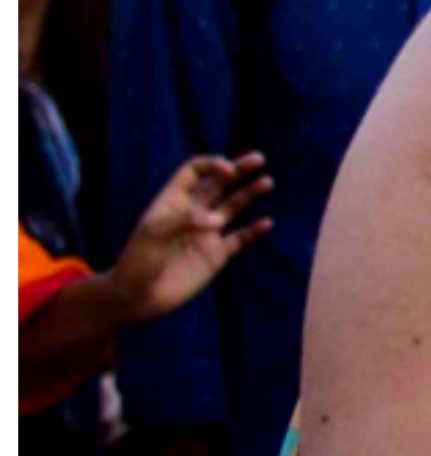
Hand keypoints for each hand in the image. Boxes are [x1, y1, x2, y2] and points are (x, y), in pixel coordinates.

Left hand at [104, 153, 273, 324]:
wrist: (140, 296)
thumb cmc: (139, 261)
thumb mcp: (154, 235)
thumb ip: (185, 221)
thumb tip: (218, 219)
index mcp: (173, 201)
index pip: (194, 172)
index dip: (211, 166)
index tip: (227, 170)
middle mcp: (193, 212)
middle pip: (219, 184)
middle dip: (238, 170)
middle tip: (259, 159)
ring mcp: (207, 233)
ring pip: (233, 206)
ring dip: (249, 194)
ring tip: (267, 182)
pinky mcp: (218, 255)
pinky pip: (240, 238)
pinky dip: (254, 231)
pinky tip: (267, 223)